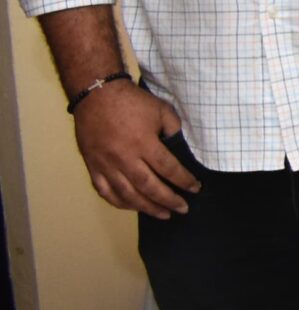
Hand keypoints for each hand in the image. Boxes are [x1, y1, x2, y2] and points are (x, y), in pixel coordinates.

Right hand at [75, 82, 198, 219]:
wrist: (96, 94)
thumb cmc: (131, 101)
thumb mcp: (161, 110)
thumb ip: (173, 130)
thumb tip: (181, 149)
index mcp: (143, 143)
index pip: (168, 168)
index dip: (184, 181)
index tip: (195, 188)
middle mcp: (124, 157)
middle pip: (148, 187)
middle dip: (168, 200)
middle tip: (183, 209)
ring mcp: (105, 164)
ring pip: (126, 194)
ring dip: (146, 207)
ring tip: (163, 214)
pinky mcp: (92, 166)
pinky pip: (104, 191)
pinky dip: (119, 202)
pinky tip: (132, 207)